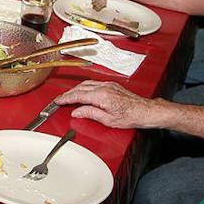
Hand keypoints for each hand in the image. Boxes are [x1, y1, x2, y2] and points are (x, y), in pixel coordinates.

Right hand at [54, 81, 171, 129]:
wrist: (145, 111)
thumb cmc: (131, 116)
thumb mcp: (108, 120)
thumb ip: (90, 114)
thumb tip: (77, 112)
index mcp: (101, 96)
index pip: (78, 95)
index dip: (66, 98)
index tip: (58, 101)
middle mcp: (104, 87)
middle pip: (80, 88)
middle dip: (68, 93)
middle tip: (60, 100)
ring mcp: (108, 85)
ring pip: (86, 84)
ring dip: (76, 89)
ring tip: (69, 97)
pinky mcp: (112, 85)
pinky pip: (93, 84)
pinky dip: (84, 88)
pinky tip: (83, 92)